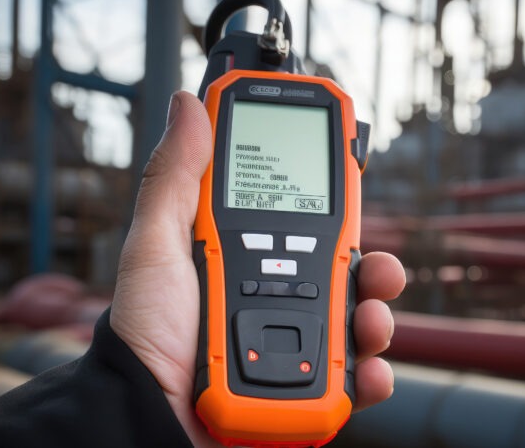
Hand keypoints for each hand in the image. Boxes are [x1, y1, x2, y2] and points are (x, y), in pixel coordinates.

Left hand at [109, 91, 404, 446]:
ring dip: (379, 317)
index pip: (302, 221)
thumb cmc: (146, 332)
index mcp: (249, 257)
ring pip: (359, 320)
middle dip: (374, 267)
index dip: (333, 201)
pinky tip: (367, 371)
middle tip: (378, 267)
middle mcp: (277, 296)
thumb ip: (176, 178)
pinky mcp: (305, 387)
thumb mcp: (157, 245)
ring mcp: (294, 343)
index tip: (351, 182)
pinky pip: (354, 377)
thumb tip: (187, 107)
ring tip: (370, 323)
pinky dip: (372, 374)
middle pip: (346, 272)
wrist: (148, 416)